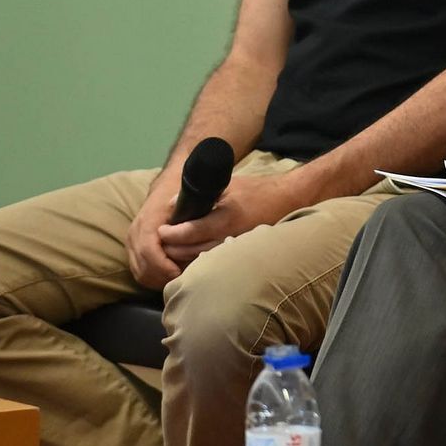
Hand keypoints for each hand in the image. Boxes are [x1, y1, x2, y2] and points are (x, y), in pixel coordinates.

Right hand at [124, 179, 185, 289]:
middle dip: (162, 277)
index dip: (163, 265)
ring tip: (178, 280)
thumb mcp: (188, 201)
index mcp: (147, 221)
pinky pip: (139, 272)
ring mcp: (132, 242)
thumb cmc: (182, 194)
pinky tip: (169, 278)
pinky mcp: (133, 249)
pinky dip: (153, 279)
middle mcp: (135, 232)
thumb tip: (190, 230)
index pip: (148, 250)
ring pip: (140, 272)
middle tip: (182, 280)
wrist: (168, 186)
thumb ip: (188, 215)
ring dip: (158, 280)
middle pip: (143, 266)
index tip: (179, 273)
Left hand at [156, 170, 306, 267]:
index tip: (160, 231)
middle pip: (192, 251)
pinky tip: (188, 255)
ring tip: (170, 249)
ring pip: (200, 259)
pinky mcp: (239, 252)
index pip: (191, 232)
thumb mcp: (228, 185)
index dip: (172, 234)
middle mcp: (229, 236)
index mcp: (225, 218)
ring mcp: (235, 247)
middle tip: (160, 242)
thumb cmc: (257, 190)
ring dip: (182, 256)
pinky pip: (212, 259)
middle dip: (172, 248)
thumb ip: (200, 195)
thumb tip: (174, 204)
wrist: (286, 200)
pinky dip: (197, 259)